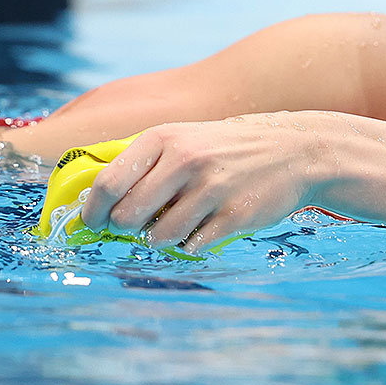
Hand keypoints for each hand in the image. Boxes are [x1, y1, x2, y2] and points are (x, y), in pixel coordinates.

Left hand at [77, 113, 324, 253]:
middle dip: (125, 229)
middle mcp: (185, 160)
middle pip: (127, 216)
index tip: (93, 224)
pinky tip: (205, 226)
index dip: (92, 212)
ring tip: (179, 222)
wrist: (293, 151)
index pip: (107, 183)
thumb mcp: (183, 138)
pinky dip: (191, 244)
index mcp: (164, 138)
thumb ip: (142, 163)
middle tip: (137, 227)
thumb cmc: (226, 149)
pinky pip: (191, 247)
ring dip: (161, 238)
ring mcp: (211, 189)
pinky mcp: (233, 216)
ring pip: (157, 237)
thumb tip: (95, 200)